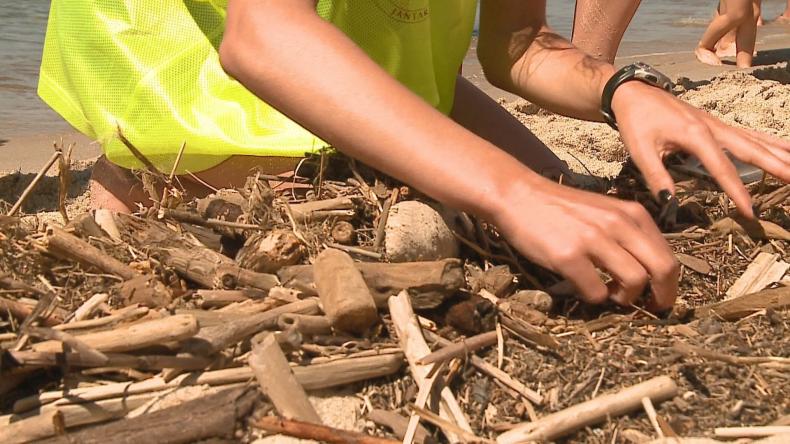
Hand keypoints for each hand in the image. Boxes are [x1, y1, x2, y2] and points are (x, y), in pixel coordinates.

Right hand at [493, 178, 678, 310]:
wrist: (519, 195)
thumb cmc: (561, 208)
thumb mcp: (604, 211)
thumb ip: (627, 234)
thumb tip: (648, 272)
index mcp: (632, 214)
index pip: (668, 255)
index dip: (669, 284)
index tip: (659, 296)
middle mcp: (618, 224)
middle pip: (662, 269)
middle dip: (662, 296)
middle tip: (651, 308)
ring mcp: (593, 240)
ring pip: (634, 282)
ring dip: (626, 298)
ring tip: (610, 295)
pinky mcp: (568, 256)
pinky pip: (596, 291)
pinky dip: (594, 297)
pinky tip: (582, 287)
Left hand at [613, 82, 789, 217]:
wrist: (635, 92)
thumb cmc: (636, 120)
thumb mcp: (639, 150)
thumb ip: (656, 176)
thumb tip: (669, 202)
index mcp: (696, 135)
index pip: (722, 169)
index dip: (737, 192)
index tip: (750, 212)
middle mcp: (715, 128)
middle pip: (753, 151)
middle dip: (778, 167)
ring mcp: (720, 125)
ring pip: (757, 141)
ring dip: (782, 154)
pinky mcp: (719, 125)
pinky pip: (751, 135)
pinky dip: (772, 142)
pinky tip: (788, 150)